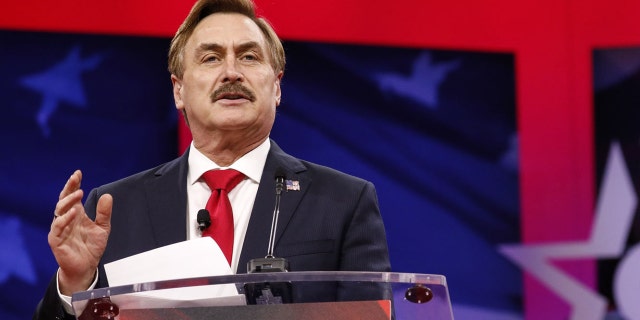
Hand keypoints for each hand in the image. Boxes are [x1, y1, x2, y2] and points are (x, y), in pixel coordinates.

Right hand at [48, 170, 111, 294]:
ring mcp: (59, 229)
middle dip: (69, 188)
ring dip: (68, 201)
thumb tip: (107, 196)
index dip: (73, 184)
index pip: (72, 196)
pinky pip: (58, 227)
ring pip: (59, 211)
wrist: (86, 267)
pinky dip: (65, 219)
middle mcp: (66, 219)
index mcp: (76, 214)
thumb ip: (104, 213)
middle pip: (63, 200)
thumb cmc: (92, 247)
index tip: (78, 173)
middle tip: (76, 179)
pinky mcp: (56, 240)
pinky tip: (74, 213)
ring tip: (78, 193)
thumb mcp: (103, 228)